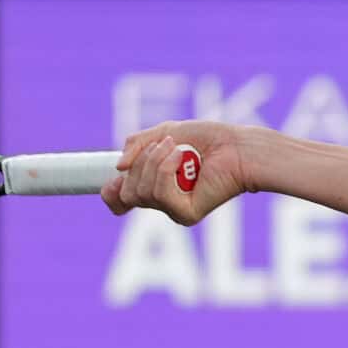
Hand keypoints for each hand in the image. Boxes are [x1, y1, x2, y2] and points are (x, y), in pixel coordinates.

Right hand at [101, 121, 249, 225]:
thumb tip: (118, 168)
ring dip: (155, 162)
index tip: (119, 173)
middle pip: (126, 193)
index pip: (119, 201)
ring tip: (177, 149)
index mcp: (153, 184)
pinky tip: (182, 157)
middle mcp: (162, 201)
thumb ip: (136, 146)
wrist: (236, 146)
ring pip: (140, 193)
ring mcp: (173, 210)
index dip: (111, 191)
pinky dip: (166, 169)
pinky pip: (159, 194)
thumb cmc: (206, 139)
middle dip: (140, 163)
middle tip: (164, 146)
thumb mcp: (163, 134)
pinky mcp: (186, 214)